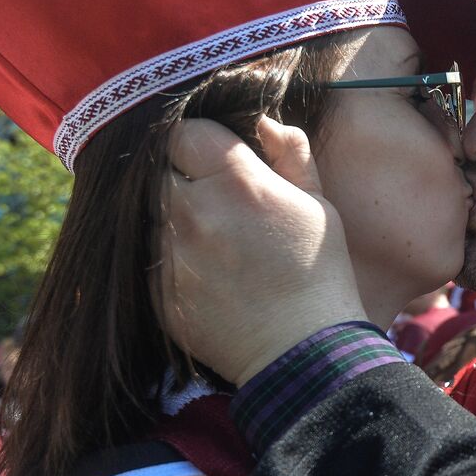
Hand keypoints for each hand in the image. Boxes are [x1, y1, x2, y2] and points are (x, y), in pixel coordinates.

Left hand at [161, 117, 367, 386]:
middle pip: (163, 173)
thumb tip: (265, 123)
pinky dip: (175, 262)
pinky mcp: (158, 291)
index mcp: (236, 181)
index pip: (185, 133)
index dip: (201, 142)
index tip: (217, 157)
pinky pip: (155, 260)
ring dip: (179, 222)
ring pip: (156, 218)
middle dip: (186, 180)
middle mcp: (193, 211)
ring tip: (219, 247)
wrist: (303, 351)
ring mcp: (171, 254)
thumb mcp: (320, 206)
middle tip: (219, 203)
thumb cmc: (320, 274)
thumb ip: (291, 156)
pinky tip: (212, 278)